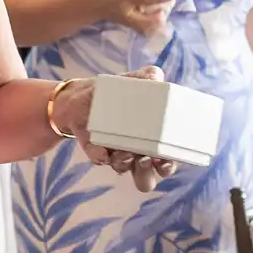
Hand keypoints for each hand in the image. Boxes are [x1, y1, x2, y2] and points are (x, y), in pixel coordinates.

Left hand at [58, 68, 179, 192]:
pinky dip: (101, 156)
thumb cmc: (119, 92)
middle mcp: (137, 151)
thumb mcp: (136, 80)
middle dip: (146, 173)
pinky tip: (102, 151)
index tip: (165, 162)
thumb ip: (150, 77)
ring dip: (124, 163)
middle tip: (145, 160)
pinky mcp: (95, 150)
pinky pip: (99, 158)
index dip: (168, 165)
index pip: (166, 159)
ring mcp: (116, 153)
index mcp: (154, 138)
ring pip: (124, 168)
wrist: (84, 96)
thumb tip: (157, 78)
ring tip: (124, 152)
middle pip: (147, 176)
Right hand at [90, 0, 175, 34]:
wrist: (90, 3)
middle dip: (161, 15)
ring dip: (156, 22)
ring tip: (159, 13)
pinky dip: (151, 25)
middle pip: (150, 21)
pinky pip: (143, 29)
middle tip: (164, 8)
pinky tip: (152, 17)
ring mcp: (128, 20)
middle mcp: (129, 10)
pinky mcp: (128, 25)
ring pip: (147, 28)